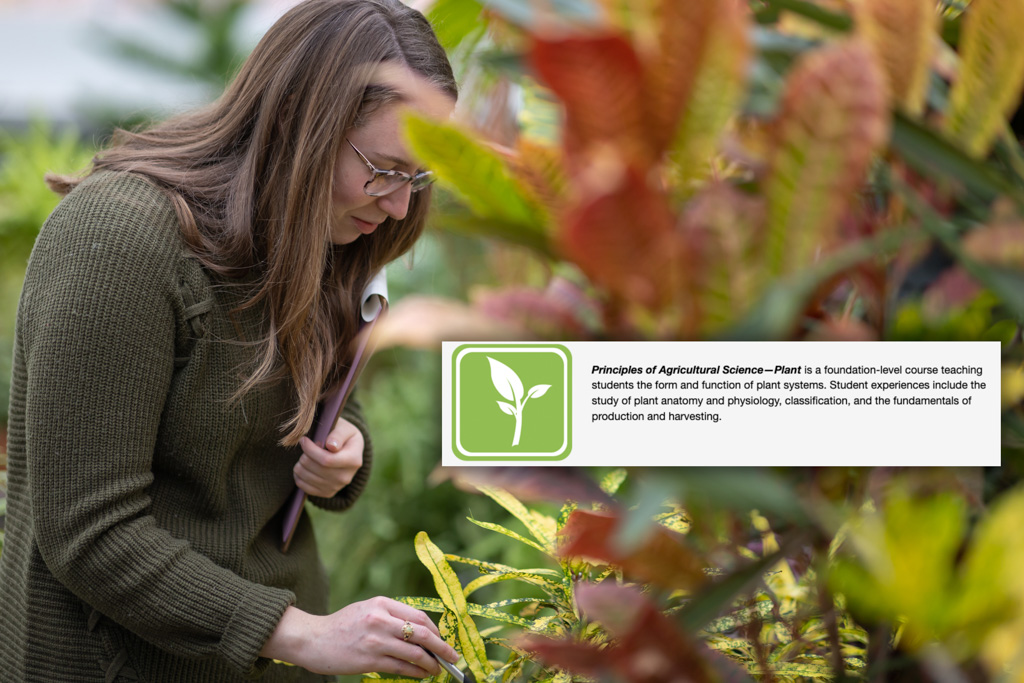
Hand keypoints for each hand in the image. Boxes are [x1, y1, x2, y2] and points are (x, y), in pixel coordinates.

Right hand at [261, 598, 459, 676]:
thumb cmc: (342, 626)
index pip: (418, 616)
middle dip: (442, 647)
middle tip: (453, 657)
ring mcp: (375, 640)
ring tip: (437, 669)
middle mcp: (380, 619)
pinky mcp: (369, 659)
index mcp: (381, 603)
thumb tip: (421, 633)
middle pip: (422, 633)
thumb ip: (391, 617)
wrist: (312, 639)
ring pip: (414, 652)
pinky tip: (421, 675)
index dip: (436, 630)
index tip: (443, 640)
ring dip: (430, 663)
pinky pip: (401, 667)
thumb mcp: (367, 611)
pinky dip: (415, 672)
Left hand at [294, 417, 363, 497]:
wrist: (349, 451)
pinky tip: (303, 466)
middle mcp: (347, 477)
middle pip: (316, 469)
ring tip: (304, 456)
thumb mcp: (345, 429)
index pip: (327, 460)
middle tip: (304, 446)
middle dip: (305, 456)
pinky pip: (306, 488)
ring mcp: (337, 487)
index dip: (311, 450)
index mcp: (354, 460)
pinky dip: (299, 476)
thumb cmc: (344, 436)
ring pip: (308, 478)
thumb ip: (338, 435)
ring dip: (300, 465)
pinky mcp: (328, 493)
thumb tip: (331, 446)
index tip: (304, 440)